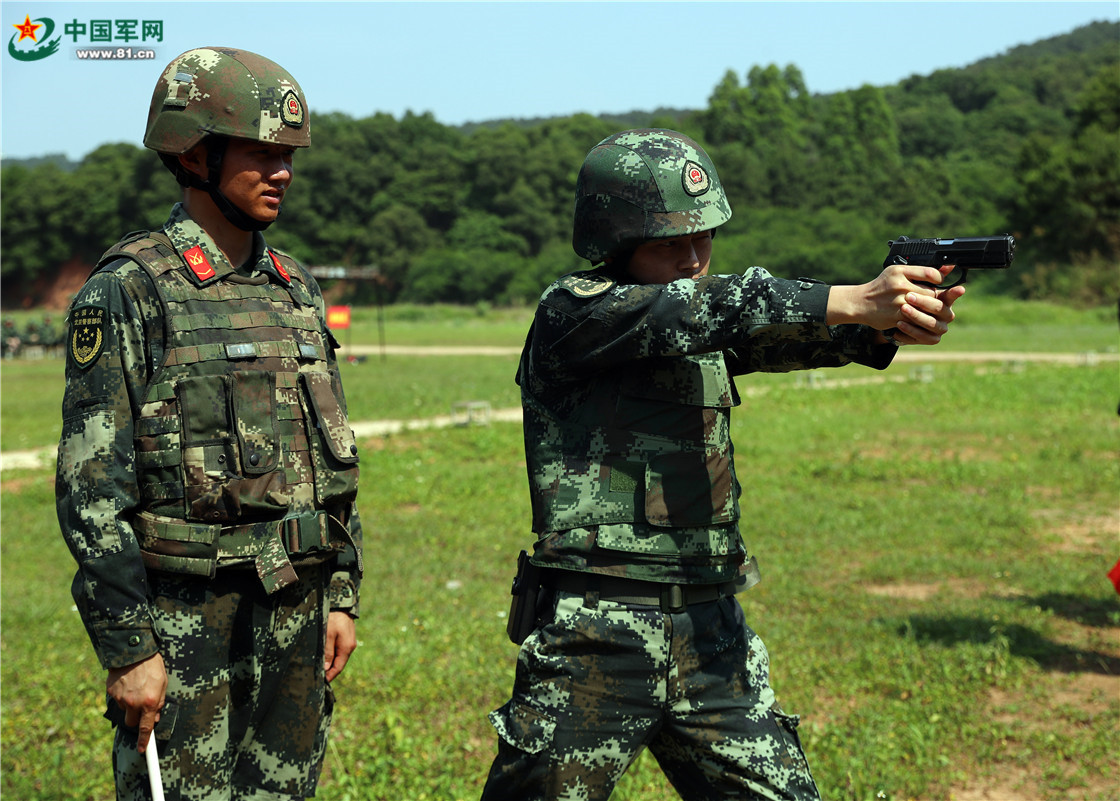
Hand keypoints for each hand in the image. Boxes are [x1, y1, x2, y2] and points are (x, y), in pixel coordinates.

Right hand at [107, 652, 166, 752]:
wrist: (133, 650)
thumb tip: (155, 717)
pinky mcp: (111, 692)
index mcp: (149, 702)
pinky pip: (117, 699)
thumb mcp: (162, 683)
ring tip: (135, 686)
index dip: (144, 741)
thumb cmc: (152, 666)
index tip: (142, 750)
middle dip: (136, 718)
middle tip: (140, 705)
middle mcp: (133, 703)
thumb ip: (159, 702)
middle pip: (131, 722)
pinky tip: (127, 682)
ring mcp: (120, 698)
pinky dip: (122, 694)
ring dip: (129, 703)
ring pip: (124, 710)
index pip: (146, 728)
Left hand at [324, 611, 356, 681]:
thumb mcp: (328, 635)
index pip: (338, 668)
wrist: (341, 604)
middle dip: (329, 671)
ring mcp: (349, 642)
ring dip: (330, 663)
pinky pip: (339, 651)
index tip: (321, 683)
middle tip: (317, 677)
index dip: (330, 676)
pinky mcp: (346, 637)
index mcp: (346, 648)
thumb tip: (326, 668)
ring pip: (339, 657)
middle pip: (339, 664)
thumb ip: (327, 652)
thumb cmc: (333, 618)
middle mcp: (350, 647)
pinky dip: (332, 656)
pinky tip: (325, 657)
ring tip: (319, 668)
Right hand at [827, 263, 963, 343]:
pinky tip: (915, 315)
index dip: (938, 278)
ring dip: (928, 309)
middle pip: (931, 292)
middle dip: (933, 296)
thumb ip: (921, 270)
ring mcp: (899, 301)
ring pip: (927, 306)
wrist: (860, 303)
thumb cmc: (881, 287)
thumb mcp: (897, 272)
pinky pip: (918, 318)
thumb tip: (948, 267)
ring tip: (922, 307)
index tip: (937, 282)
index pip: (930, 273)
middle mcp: (899, 285)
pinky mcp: (898, 316)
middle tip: (928, 298)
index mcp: (900, 271)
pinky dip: (919, 318)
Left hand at [891, 270, 965, 344]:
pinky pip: (921, 337)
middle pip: (939, 309)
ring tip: (902, 309)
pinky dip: (910, 331)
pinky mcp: (929, 339)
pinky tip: (899, 324)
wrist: (897, 318)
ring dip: (916, 317)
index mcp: (945, 301)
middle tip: (908, 296)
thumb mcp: (917, 286)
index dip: (954, 292)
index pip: (951, 295)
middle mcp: (945, 316)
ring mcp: (938, 329)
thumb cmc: (910, 300)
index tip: (959, 288)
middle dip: (924, 302)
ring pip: (931, 324)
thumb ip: (930, 276)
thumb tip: (949, 263)